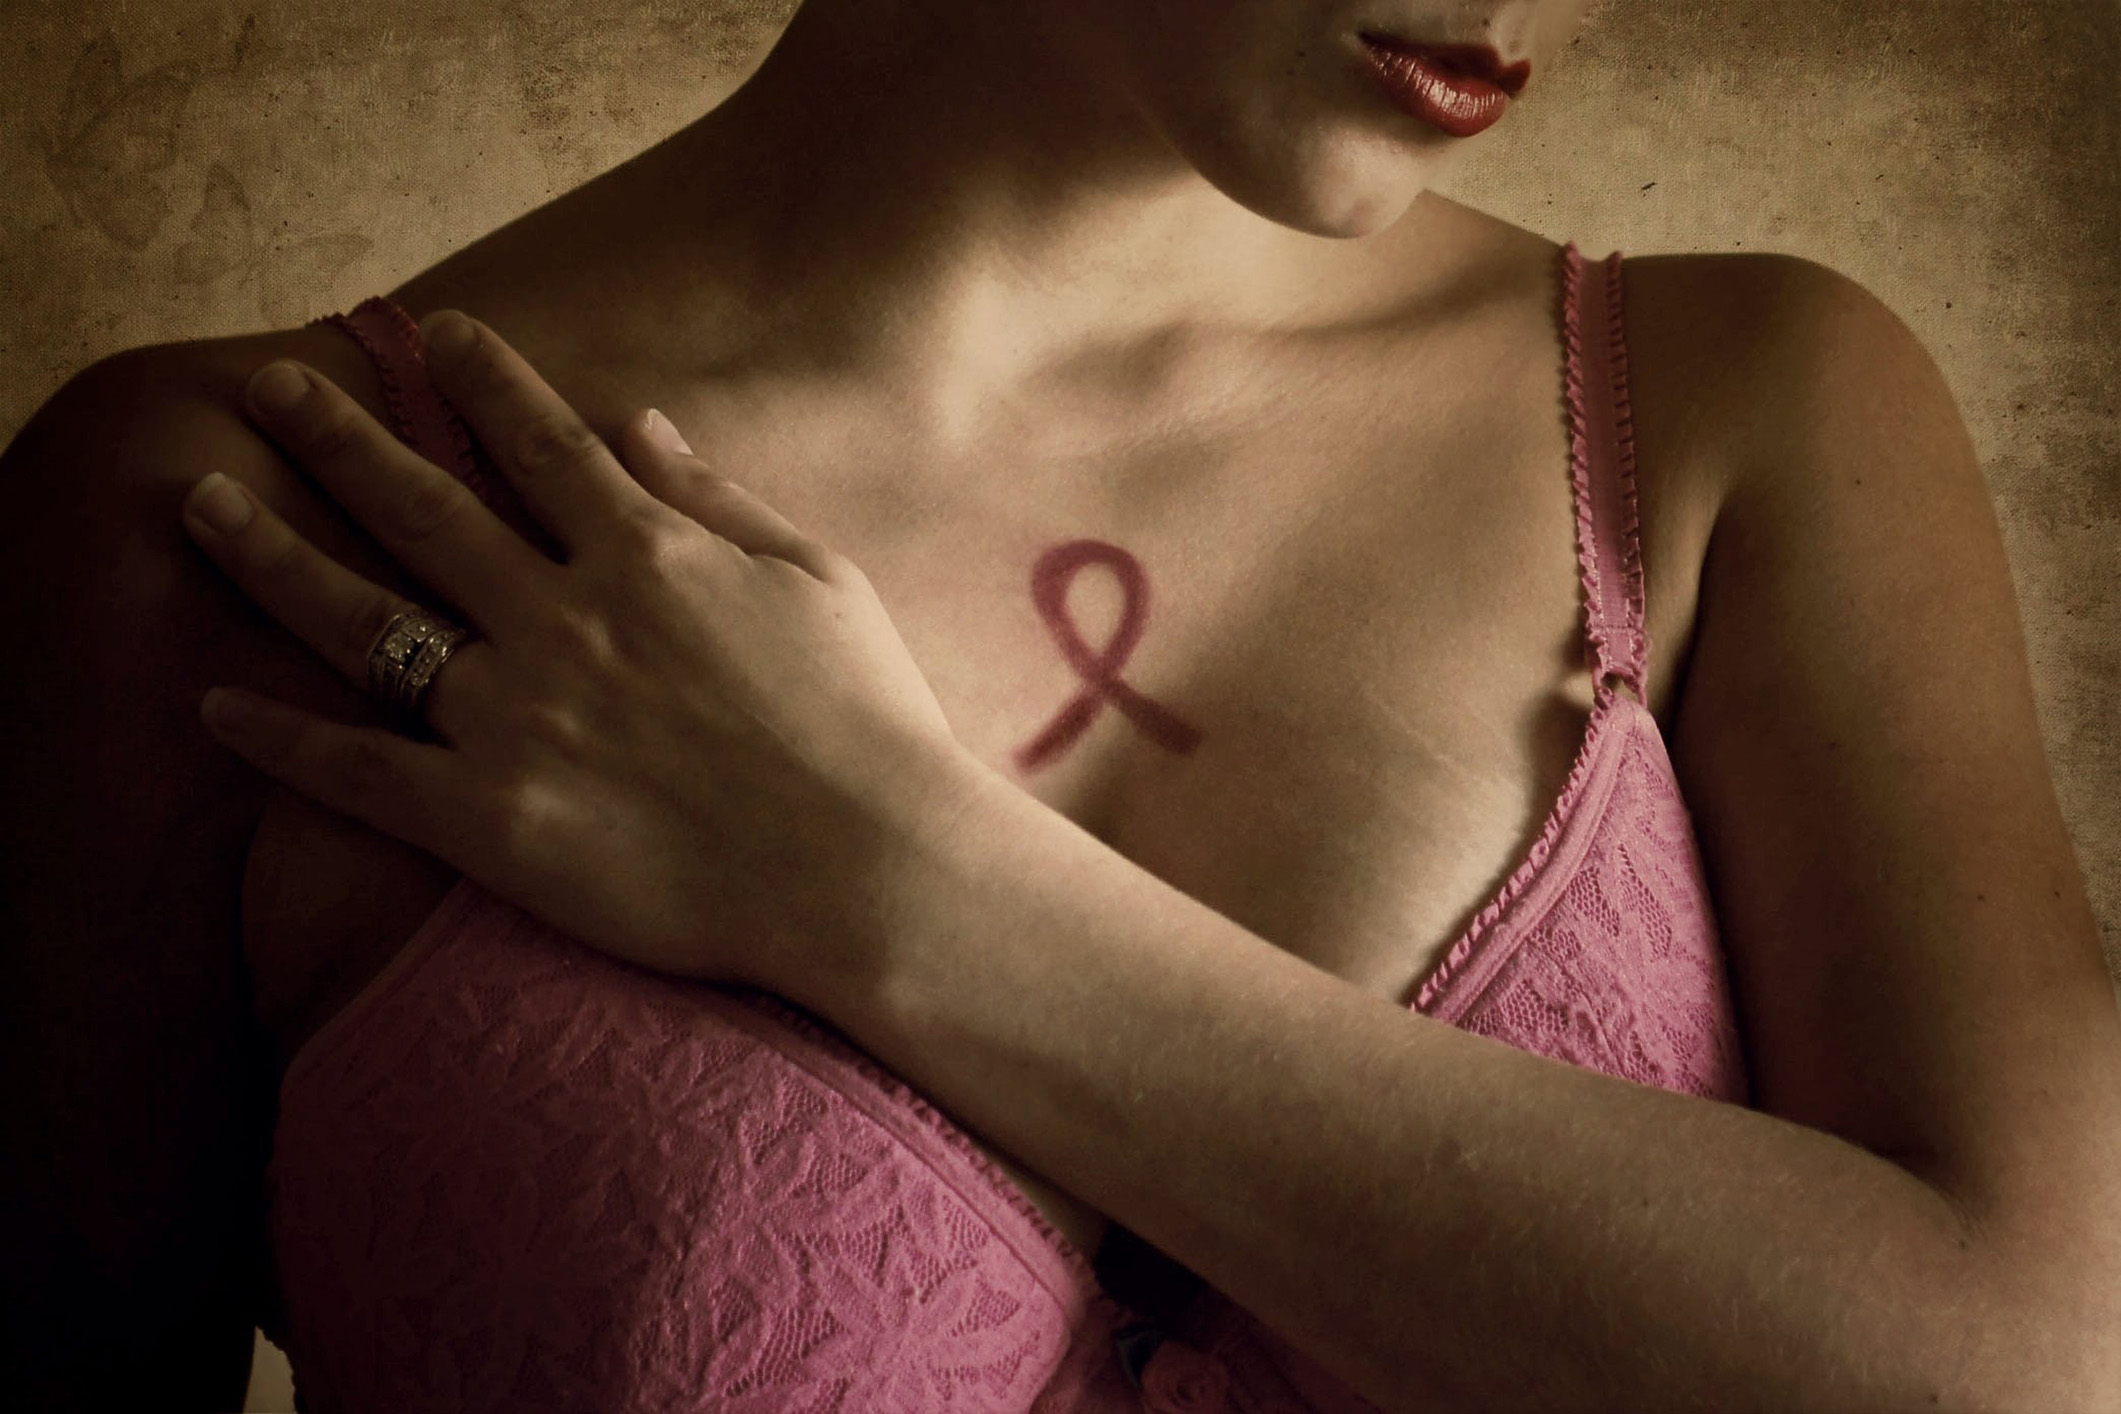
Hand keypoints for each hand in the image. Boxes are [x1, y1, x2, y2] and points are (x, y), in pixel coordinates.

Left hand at [180, 310, 983, 996]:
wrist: (870, 868)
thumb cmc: (868, 721)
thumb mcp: (821, 578)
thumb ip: (719, 498)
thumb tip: (639, 422)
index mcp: (647, 555)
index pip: (539, 443)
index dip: (480, 380)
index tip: (429, 334)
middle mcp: (562, 618)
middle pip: (423, 508)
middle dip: (338, 436)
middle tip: (270, 388)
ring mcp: (516, 718)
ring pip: (364, 621)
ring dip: (274, 555)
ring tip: (201, 503)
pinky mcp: (490, 821)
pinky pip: (360, 772)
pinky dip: (281, 739)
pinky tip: (215, 705)